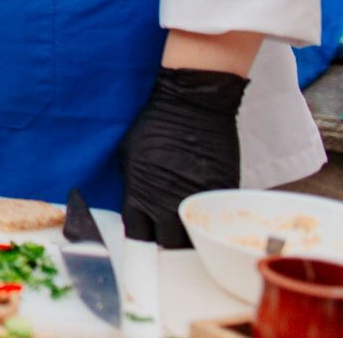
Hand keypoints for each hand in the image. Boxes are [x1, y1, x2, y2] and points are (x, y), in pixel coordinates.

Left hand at [119, 67, 245, 246]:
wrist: (193, 106)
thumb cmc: (155, 125)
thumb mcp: (129, 154)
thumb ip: (132, 184)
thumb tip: (136, 202)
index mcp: (139, 194)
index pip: (137, 234)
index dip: (142, 234)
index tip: (146, 229)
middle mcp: (167, 204)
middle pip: (168, 244)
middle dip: (167, 240)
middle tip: (169, 230)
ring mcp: (195, 201)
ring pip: (195, 237)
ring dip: (191, 234)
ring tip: (189, 224)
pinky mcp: (221, 195)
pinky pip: (216, 219)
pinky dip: (212, 218)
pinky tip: (207, 210)